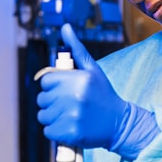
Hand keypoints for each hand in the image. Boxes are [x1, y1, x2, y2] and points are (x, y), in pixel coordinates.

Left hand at [37, 24, 127, 149]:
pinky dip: (56, 132)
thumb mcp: (93, 71)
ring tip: (70, 117)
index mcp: (78, 80)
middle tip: (70, 106)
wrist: (120, 123)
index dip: (54, 87)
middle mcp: (74, 97)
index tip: (66, 92)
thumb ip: (77, 50)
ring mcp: (72, 116)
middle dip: (52, 103)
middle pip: (42, 99)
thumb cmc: (104, 96)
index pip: (46, 81)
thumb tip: (66, 28)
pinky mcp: (71, 133)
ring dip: (53, 118)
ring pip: (43, 116)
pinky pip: (49, 131)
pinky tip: (70, 127)